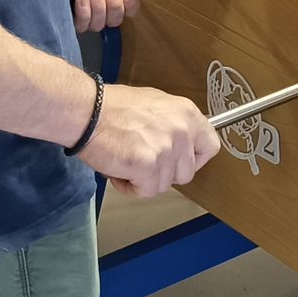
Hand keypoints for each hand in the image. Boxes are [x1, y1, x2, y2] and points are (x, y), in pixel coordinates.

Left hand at [62, 0, 165, 32]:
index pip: (130, 7)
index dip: (129, 2)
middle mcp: (100, 0)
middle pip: (118, 18)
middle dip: (112, 1)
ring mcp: (85, 10)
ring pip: (103, 24)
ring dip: (98, 5)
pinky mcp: (70, 19)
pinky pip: (86, 27)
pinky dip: (85, 13)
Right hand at [80, 84, 220, 196]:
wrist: (87, 111)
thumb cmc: (112, 107)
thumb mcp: (155, 104)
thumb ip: (172, 124)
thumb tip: (178, 143)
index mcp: (187, 114)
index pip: (210, 147)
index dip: (194, 160)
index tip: (178, 162)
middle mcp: (181, 131)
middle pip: (186, 173)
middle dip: (164, 173)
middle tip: (143, 161)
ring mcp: (166, 149)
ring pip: (164, 184)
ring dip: (144, 180)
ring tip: (126, 160)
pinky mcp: (147, 166)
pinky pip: (146, 191)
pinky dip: (130, 187)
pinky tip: (118, 170)